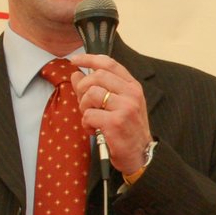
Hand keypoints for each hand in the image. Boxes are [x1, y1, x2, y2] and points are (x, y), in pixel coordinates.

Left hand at [70, 53, 152, 175]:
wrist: (140, 155)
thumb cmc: (127, 130)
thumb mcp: (118, 105)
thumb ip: (98, 88)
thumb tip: (76, 74)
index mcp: (133, 87)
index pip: (109, 63)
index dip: (89, 59)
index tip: (74, 60)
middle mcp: (131, 94)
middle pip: (96, 76)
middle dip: (83, 88)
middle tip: (84, 103)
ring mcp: (125, 108)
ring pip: (91, 94)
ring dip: (84, 107)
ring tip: (91, 118)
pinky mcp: (116, 123)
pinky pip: (88, 114)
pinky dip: (86, 124)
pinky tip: (93, 130)